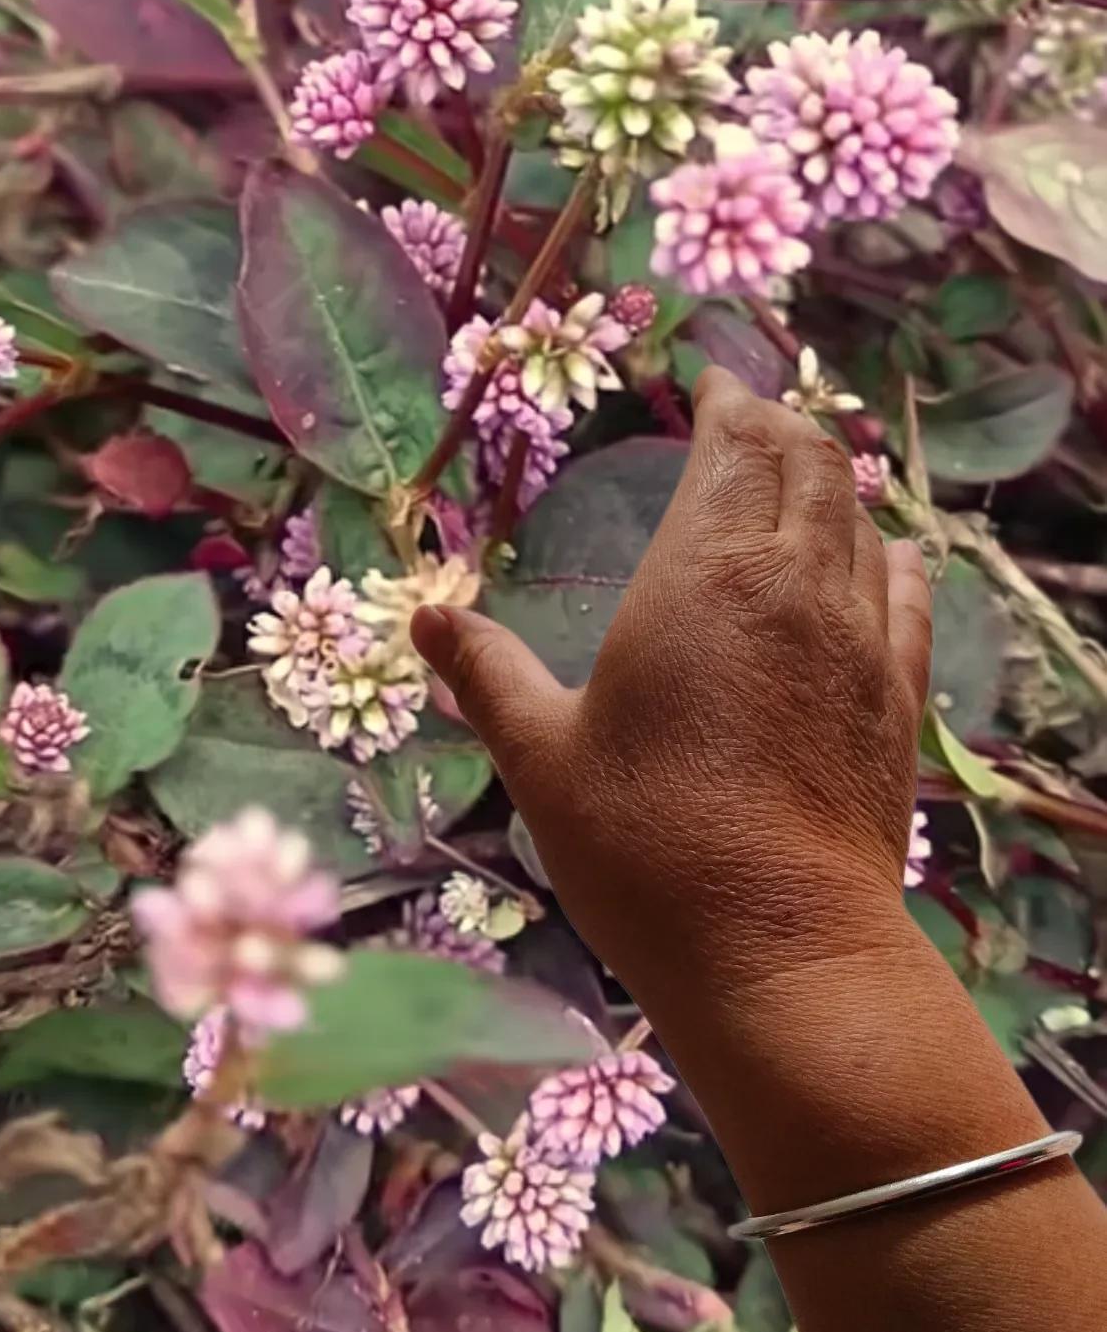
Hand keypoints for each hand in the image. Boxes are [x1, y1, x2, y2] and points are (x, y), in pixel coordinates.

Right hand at [411, 366, 932, 1020]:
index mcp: (705, 574)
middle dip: (777, 426)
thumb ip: (486, 673)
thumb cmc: (642, 847)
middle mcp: (795, 584)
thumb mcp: (541, 757)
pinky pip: (906, 592)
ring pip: (861, 518)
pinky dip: (886, 553)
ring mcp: (860, 639)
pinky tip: (878, 557)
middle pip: (808, 463)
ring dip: (830, 480)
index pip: (735, 447)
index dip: (727, 403)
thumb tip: (424, 616)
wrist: (778, 947)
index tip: (711, 384)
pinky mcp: (898, 698)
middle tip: (746, 418)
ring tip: (800, 474)